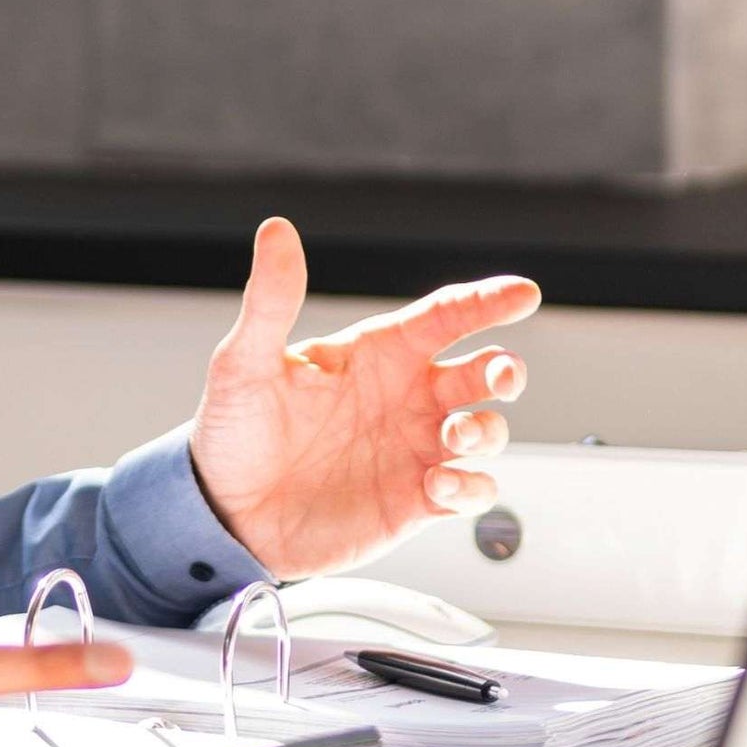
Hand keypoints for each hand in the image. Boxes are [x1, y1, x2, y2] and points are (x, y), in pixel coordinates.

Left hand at [187, 218, 539, 576]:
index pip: (447, 316)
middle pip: (486, 372)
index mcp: (378, 354)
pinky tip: (438, 485)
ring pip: (488, 432)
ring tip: (452, 437)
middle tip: (499, 376)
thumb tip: (274, 230)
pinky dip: (471, 487)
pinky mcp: (416, 502)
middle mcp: (407, 398)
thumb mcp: (245, 364)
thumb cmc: (234, 434)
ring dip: (486, 432)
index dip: (489, 301)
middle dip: (507, 370)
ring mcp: (415, 450)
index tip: (523, 293)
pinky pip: (473, 491)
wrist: (223, 516)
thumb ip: (271, 300)